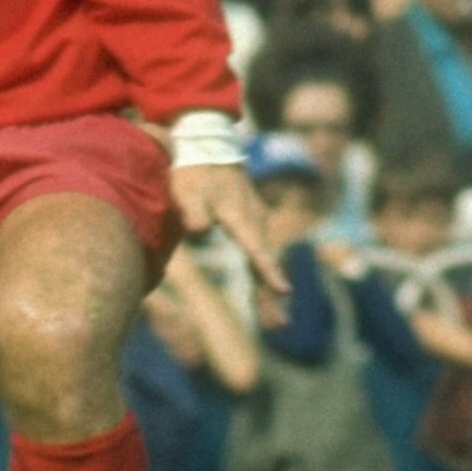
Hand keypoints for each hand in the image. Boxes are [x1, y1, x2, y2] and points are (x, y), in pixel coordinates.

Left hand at [171, 161, 288, 328]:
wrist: (206, 144)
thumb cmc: (194, 170)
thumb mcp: (188, 189)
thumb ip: (193, 211)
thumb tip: (200, 232)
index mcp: (240, 216)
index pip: (256, 248)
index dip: (268, 271)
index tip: (283, 291)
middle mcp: (254, 220)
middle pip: (265, 262)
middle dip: (271, 295)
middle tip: (279, 326)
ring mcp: (256, 220)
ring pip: (265, 259)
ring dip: (268, 290)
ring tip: (276, 322)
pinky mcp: (251, 221)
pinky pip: (260, 253)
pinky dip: (264, 275)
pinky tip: (266, 293)